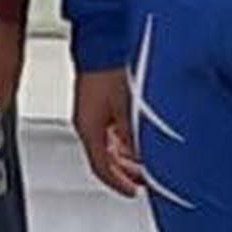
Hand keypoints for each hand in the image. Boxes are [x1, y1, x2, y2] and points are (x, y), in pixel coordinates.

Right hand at [72, 67, 147, 196]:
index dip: (119, 184)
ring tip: (143, 162)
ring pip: (108, 145)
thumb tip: (143, 159)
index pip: (102, 168)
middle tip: (143, 179)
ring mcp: (91, 112)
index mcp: (89, 129)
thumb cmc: (111, 68)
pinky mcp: (98, 101)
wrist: (105, 40)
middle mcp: (87, 123)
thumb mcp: (128, 109)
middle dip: (125, 172)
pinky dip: (123, 141)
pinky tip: (136, 140)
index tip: (133, 191)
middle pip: (104, 159)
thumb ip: (135, 138)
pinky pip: (110, 131)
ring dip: (125, 157)